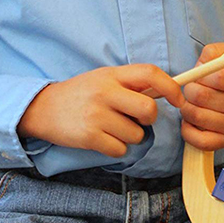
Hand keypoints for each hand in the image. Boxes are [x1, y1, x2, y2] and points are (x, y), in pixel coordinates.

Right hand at [17, 64, 184, 158]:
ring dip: (130, 135)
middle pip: (148, 109)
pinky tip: (102, 137)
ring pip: (136, 134)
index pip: (150, 73)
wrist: (44, 108)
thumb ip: (130, 83)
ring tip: (111, 126)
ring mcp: (97, 115)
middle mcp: (105, 92)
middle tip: (137, 118)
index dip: (171, 86)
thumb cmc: (82, 93)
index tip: (179, 99)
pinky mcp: (89, 136)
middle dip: (149, 119)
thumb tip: (165, 91)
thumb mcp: (104, 78)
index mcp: (112, 74)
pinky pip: (120, 149)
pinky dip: (116, 147)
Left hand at [180, 42, 223, 150]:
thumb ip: (214, 55)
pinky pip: (201, 141)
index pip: (222, 77)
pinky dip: (188, 129)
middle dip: (191, 88)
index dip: (203, 74)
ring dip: (187, 107)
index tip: (201, 73)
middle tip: (193, 86)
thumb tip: (202, 66)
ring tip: (192, 101)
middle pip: (204, 97)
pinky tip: (191, 119)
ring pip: (199, 117)